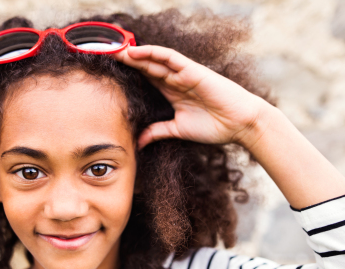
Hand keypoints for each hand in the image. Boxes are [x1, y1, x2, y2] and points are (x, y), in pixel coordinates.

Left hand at [111, 45, 268, 148]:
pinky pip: (171, 58)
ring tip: (115, 50)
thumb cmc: (215, 126)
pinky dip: (153, 53)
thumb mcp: (178, 130)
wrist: (239, 124)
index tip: (108, 71)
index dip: (128, 72)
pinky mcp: (193, 71)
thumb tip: (139, 142)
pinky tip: (137, 52)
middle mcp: (175, 80)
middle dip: (126, 60)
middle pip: (146, 65)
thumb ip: (159, 132)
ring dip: (135, 54)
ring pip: (154, 59)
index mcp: (172, 91)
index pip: (145, 77)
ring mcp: (184, 74)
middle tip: (104, 55)